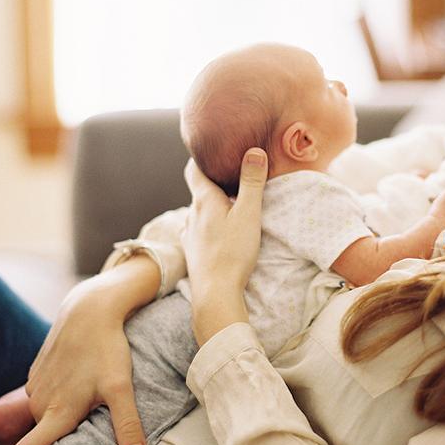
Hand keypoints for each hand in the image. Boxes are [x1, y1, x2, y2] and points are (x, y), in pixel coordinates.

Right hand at [24, 257, 159, 444]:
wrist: (89, 310)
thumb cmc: (106, 348)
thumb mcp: (121, 387)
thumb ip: (127, 425)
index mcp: (57, 411)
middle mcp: (41, 402)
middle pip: (41, 436)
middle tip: (79, 441)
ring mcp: (36, 387)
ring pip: (43, 416)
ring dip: (56, 421)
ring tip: (83, 408)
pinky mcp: (36, 373)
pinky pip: (44, 397)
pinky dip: (56, 402)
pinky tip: (77, 388)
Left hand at [181, 149, 267, 344]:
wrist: (215, 293)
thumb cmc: (233, 252)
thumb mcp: (248, 213)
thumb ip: (251, 182)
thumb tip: (254, 151)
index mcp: (203, 200)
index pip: (194, 169)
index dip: (202, 158)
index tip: (214, 152)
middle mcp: (192, 215)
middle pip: (200, 191)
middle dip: (215, 183)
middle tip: (233, 177)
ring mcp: (190, 235)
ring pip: (201, 212)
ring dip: (214, 206)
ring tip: (232, 206)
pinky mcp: (193, 252)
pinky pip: (200, 230)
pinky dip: (211, 225)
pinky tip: (222, 233)